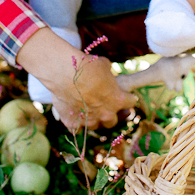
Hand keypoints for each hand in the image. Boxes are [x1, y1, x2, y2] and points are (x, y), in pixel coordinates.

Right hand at [18, 28, 136, 130]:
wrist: (64, 72)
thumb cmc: (87, 66)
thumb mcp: (104, 66)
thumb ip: (108, 75)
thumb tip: (107, 74)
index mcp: (117, 100)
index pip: (131, 102)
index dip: (128, 98)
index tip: (125, 96)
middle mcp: (105, 114)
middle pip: (112, 121)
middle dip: (110, 114)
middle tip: (105, 106)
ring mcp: (88, 121)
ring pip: (95, 126)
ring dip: (93, 119)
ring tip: (88, 110)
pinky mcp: (72, 123)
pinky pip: (77, 129)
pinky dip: (76, 123)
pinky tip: (74, 114)